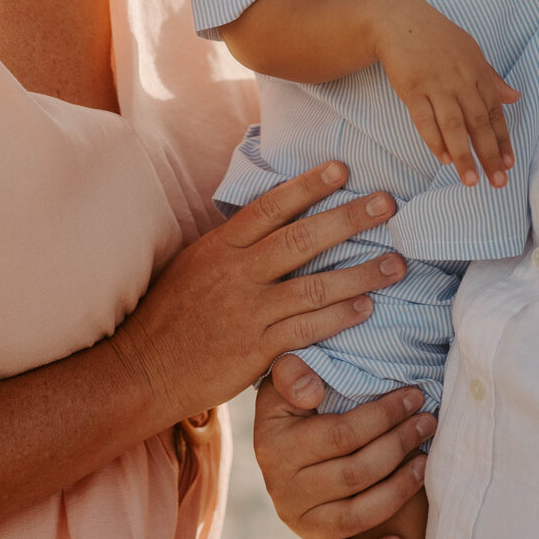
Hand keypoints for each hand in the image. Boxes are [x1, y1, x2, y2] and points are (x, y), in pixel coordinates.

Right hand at [110, 164, 405, 429]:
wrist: (141, 370)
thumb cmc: (172, 314)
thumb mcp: (196, 264)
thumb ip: (236, 243)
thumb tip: (277, 217)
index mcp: (220, 246)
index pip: (270, 206)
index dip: (308, 185)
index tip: (343, 167)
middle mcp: (235, 273)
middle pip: (301, 239)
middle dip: (349, 219)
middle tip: (388, 203)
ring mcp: (246, 312)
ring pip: (313, 287)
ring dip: (360, 274)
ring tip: (396, 264)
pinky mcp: (254, 350)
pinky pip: (305, 330)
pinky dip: (338, 318)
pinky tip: (366, 308)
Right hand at [254, 353, 436, 538]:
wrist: (282, 440)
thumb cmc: (295, 398)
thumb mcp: (285, 374)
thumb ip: (293, 372)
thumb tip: (313, 391)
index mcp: (275, 446)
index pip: (341, 435)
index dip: (383, 416)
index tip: (415, 395)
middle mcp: (283, 490)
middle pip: (355, 474)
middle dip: (399, 444)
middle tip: (428, 421)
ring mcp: (299, 522)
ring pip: (355, 516)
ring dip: (398, 490)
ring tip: (426, 462)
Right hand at [370, 0, 518, 185]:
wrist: (399, 20)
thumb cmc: (437, 37)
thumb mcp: (470, 51)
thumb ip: (491, 78)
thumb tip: (514, 97)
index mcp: (477, 71)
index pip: (494, 112)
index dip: (503, 139)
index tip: (510, 165)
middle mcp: (460, 80)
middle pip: (477, 123)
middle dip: (489, 154)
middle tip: (498, 182)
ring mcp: (435, 84)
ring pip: (453, 125)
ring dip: (463, 154)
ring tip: (471, 180)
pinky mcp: (411, 87)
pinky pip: (424, 118)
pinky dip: (434, 140)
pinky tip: (443, 158)